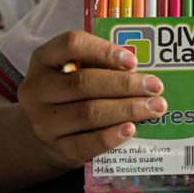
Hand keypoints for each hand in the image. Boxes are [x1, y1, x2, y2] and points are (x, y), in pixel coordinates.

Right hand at [16, 30, 166, 169]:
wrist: (42, 136)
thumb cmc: (69, 95)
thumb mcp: (74, 71)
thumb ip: (101, 65)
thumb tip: (143, 70)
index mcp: (44, 59)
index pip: (71, 44)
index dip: (104, 50)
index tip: (133, 60)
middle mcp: (37, 89)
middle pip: (84, 82)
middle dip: (126, 84)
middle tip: (156, 86)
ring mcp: (44, 121)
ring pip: (89, 113)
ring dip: (128, 109)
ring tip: (155, 107)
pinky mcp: (56, 149)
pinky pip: (87, 143)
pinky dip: (112, 136)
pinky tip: (131, 129)